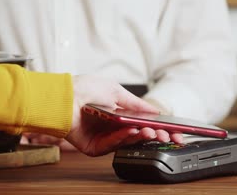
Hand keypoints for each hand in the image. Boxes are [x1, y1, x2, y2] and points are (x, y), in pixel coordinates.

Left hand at [25, 75, 182, 155]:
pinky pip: (112, 145)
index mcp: (121, 114)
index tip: (174, 131)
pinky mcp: (95, 147)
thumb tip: (154, 110)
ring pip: (129, 142)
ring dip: (142, 137)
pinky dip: (123, 139)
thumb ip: (136, 103)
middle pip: (140, 136)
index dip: (160, 128)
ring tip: (152, 132)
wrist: (62, 97)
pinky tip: (132, 132)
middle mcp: (114, 127)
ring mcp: (105, 138)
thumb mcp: (116, 91)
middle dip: (156, 136)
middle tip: (168, 136)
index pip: (145, 124)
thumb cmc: (84, 89)